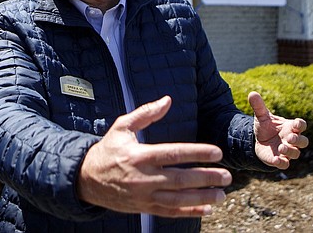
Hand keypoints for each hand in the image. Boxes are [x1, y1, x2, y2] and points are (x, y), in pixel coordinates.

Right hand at [77, 95, 232, 216]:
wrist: (86, 179)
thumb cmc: (108, 149)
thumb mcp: (122, 126)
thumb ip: (146, 113)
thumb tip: (167, 100)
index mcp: (140, 155)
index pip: (174, 154)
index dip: (197, 153)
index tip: (217, 153)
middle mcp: (143, 178)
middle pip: (180, 179)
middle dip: (206, 178)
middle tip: (227, 176)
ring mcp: (144, 195)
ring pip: (178, 200)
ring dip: (202, 198)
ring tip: (222, 195)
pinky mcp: (143, 207)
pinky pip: (170, 212)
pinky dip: (189, 212)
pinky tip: (206, 209)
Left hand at [248, 91, 307, 168]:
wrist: (258, 141)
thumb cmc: (265, 127)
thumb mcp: (261, 117)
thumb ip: (258, 106)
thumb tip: (252, 93)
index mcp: (289, 127)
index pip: (301, 125)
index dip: (300, 125)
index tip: (295, 124)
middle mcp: (291, 139)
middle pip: (303, 141)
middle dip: (298, 140)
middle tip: (289, 138)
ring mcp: (287, 151)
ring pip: (296, 153)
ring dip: (290, 151)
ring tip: (280, 147)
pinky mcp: (280, 160)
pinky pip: (285, 164)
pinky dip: (282, 163)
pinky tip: (276, 159)